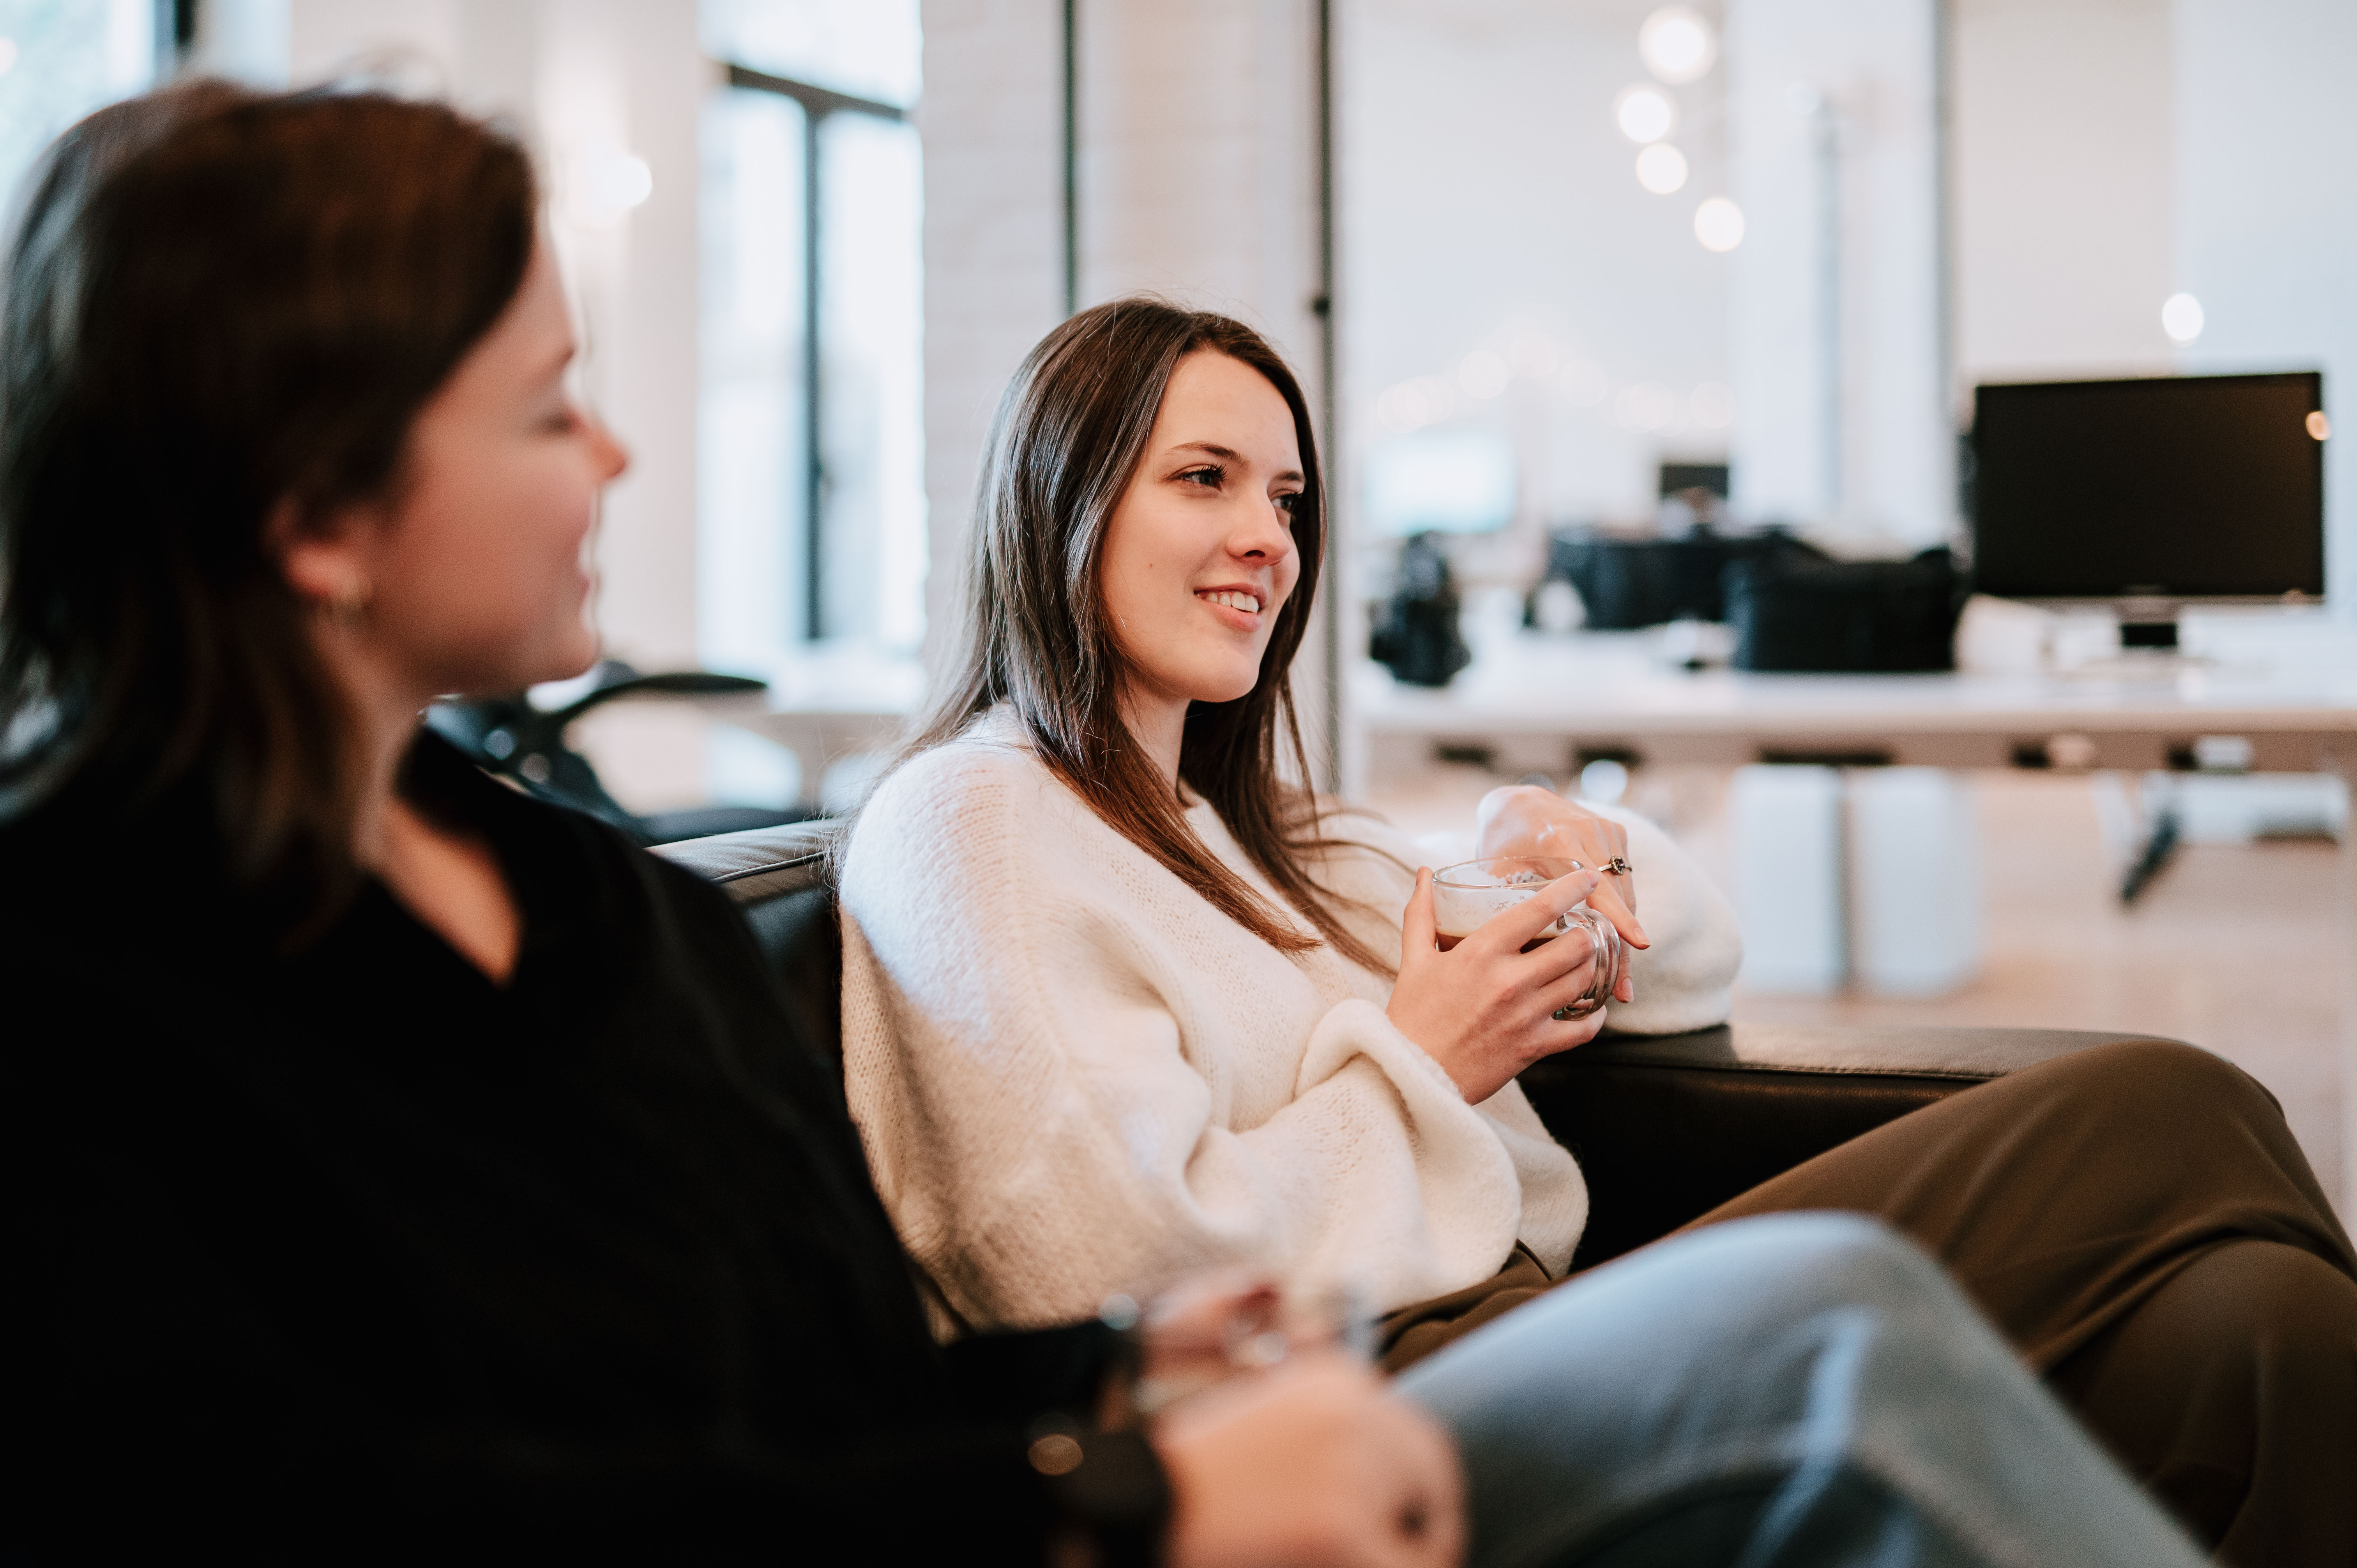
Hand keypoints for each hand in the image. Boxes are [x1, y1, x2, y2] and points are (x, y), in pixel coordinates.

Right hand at [1157, 1351, 1464, 1567]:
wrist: (1133, 1497)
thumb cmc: (1185, 1462)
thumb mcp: (1261, 1410)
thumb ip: (1323, 1418)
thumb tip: (1382, 1456)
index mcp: (1335, 1376)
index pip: (1412, 1431)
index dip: (1414, 1480)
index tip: (1409, 1510)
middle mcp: (1356, 1414)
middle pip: (1431, 1472)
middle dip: (1428, 1516)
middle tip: (1411, 1548)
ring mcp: (1353, 1475)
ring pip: (1426, 1528)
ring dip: (1406, 1551)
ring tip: (1367, 1559)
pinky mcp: (1343, 1531)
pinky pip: (1405, 1566)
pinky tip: (1345, 1567)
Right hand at [1386, 865, 1609, 1103]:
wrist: (1410, 1076)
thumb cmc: (1411, 1016)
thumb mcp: (1413, 959)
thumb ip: (1422, 914)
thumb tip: (1423, 875)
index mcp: (1481, 952)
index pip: (1539, 909)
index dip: (1571, 889)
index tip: (1586, 878)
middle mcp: (1510, 980)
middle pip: (1576, 944)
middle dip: (1585, 933)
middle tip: (1583, 930)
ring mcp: (1526, 1015)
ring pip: (1584, 980)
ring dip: (1590, 968)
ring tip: (1585, 962)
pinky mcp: (1534, 1047)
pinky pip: (1583, 1029)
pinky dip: (1593, 1018)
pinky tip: (1590, 1010)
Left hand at [1475, 786, 1646, 1002]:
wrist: (1520, 802)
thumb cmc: (1502, 839)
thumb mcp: (1496, 866)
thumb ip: (1498, 902)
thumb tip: (1480, 952)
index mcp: (1560, 837)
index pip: (1598, 884)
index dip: (1619, 917)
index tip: (1639, 943)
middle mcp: (1590, 831)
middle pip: (1617, 897)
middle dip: (1622, 947)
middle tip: (1622, 992)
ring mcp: (1608, 832)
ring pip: (1626, 894)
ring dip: (1624, 938)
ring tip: (1620, 984)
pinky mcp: (1618, 836)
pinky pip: (1625, 884)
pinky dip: (1622, 916)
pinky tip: (1617, 950)